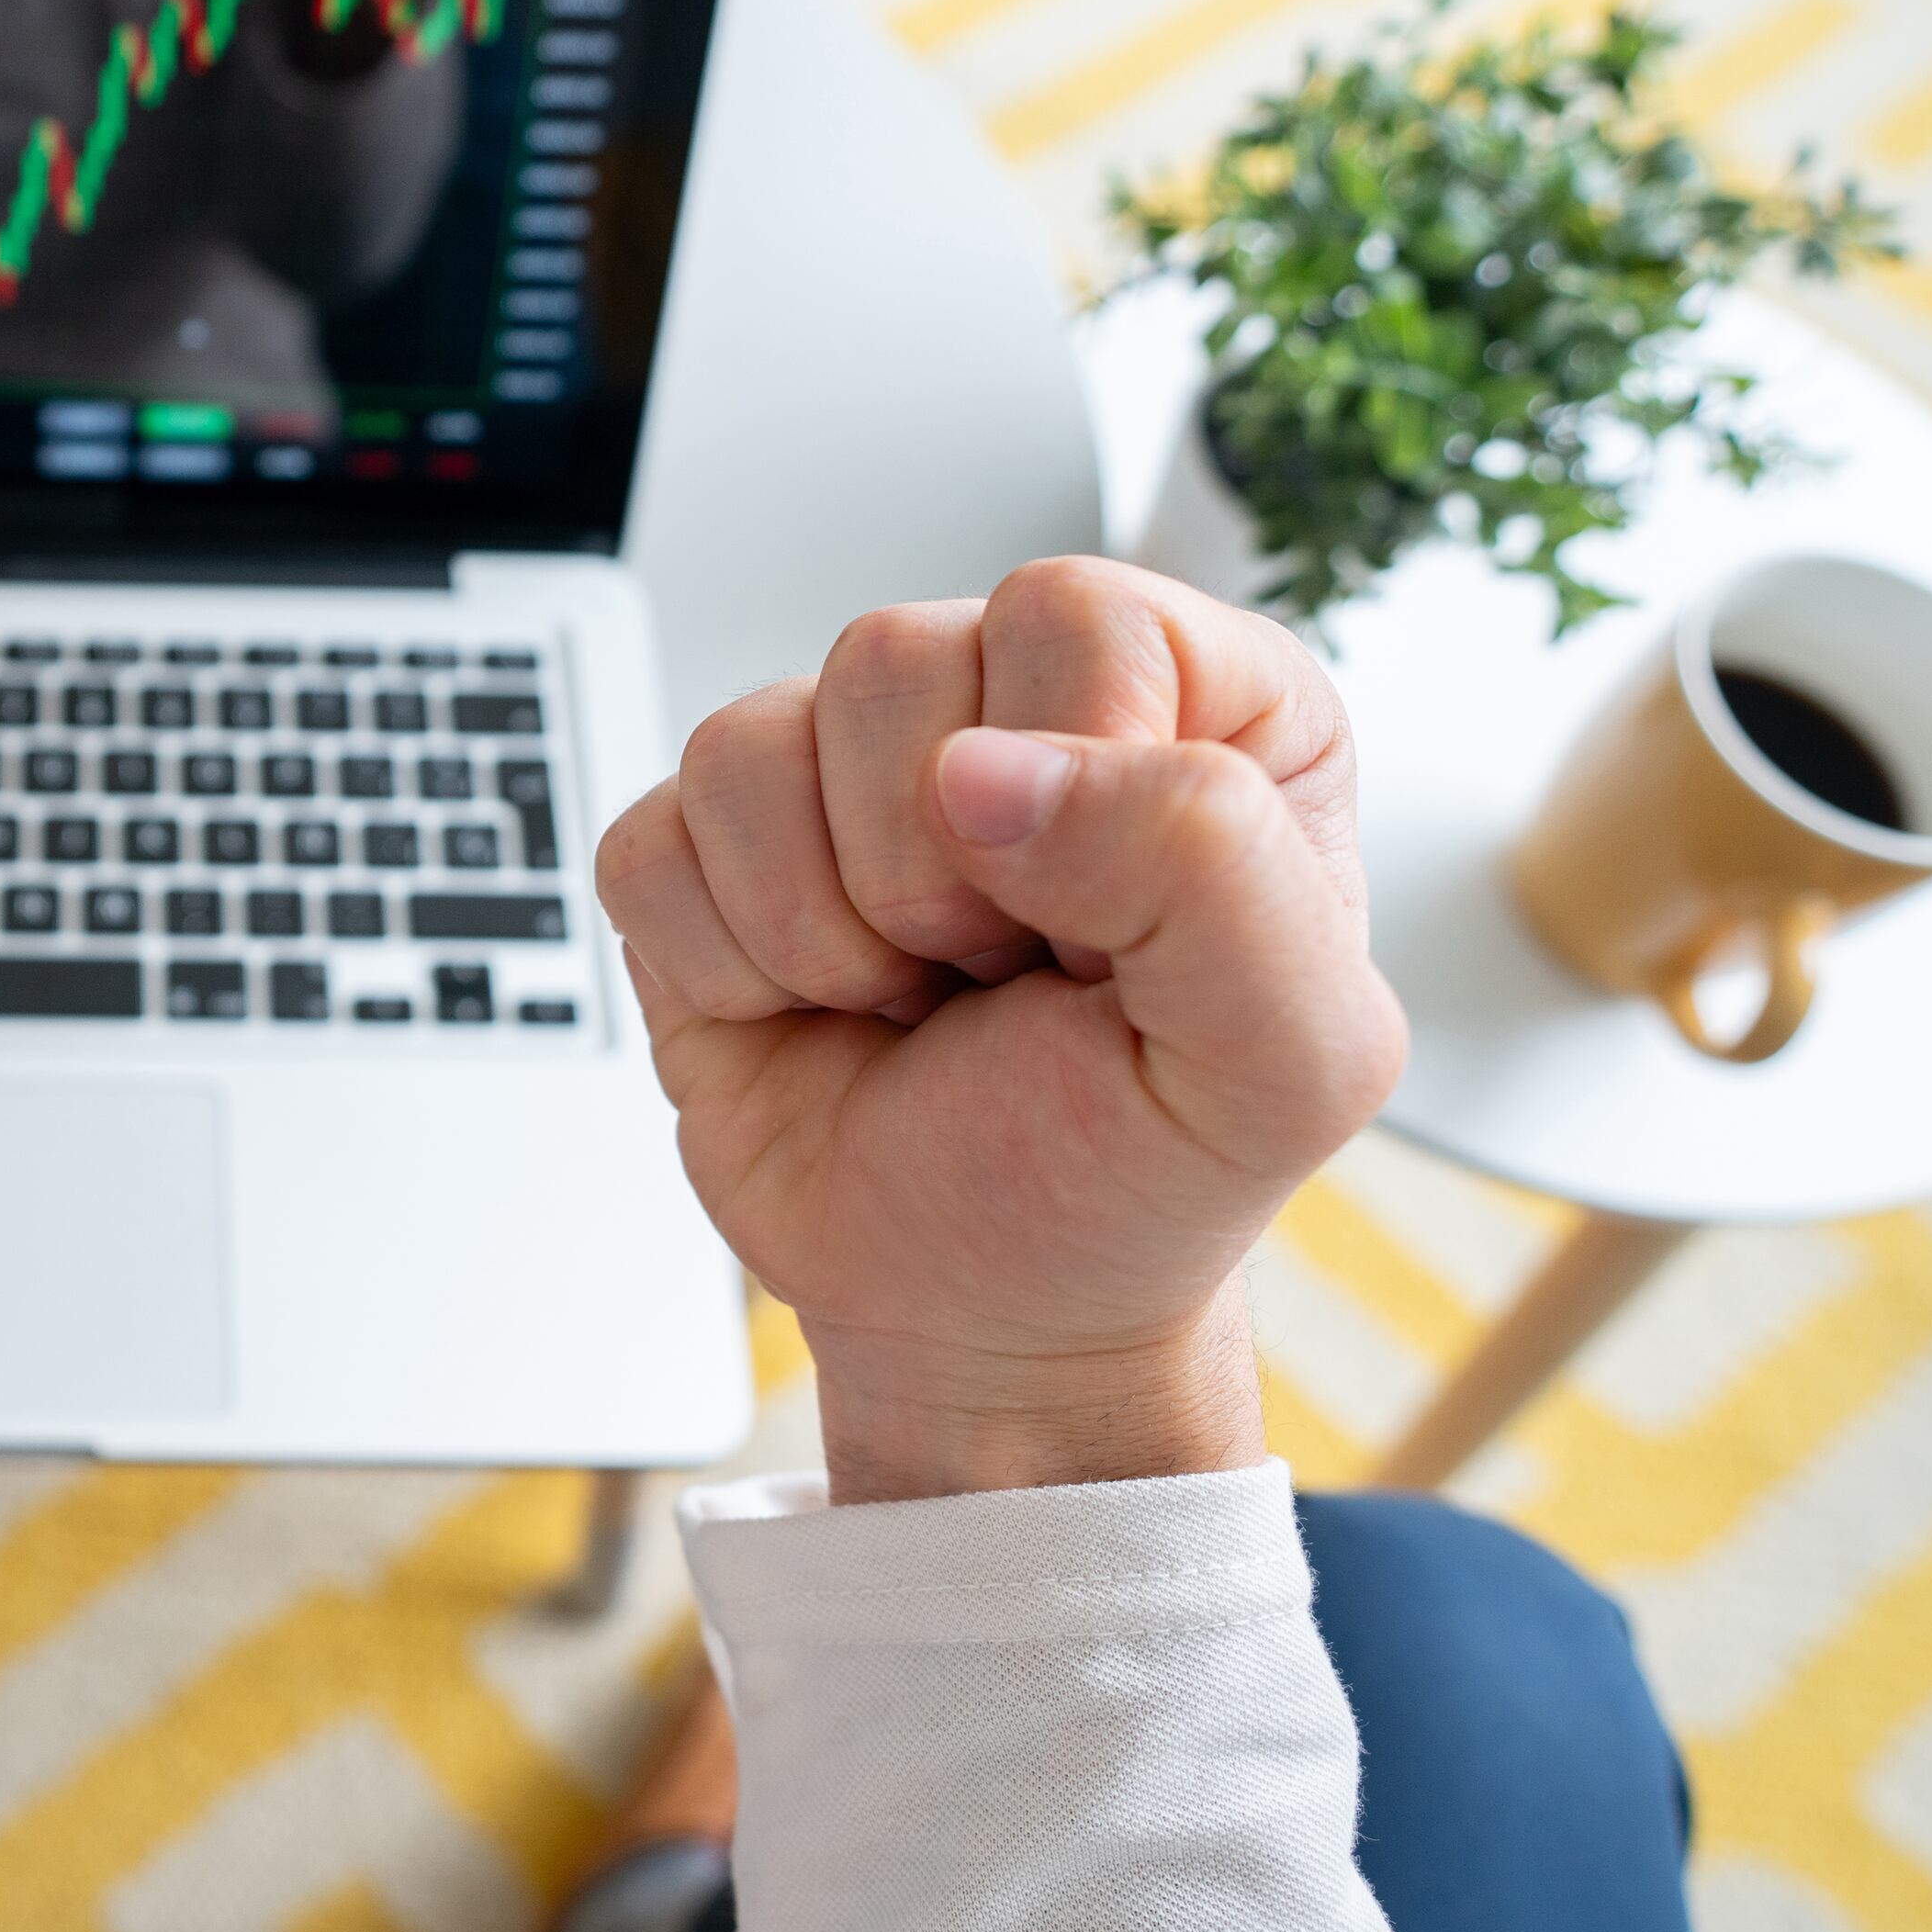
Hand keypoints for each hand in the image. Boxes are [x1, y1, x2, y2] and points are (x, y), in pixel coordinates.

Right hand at [596, 560, 1405, 1502]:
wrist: (983, 1314)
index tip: (1092, 937)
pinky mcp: (713, 850)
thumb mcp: (1281, 1063)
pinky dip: (720, 965)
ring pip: (748, 741)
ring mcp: (848, 771)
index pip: (1075, 617)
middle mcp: (1017, 705)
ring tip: (906, 999)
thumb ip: (1208, 870)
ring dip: (821, 931)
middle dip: (927, 877)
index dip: (1066, 781)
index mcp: (1197, 707)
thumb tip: (980, 771)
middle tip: (993, 982)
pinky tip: (809, 1012)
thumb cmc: (1135, 1178)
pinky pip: (650, 841)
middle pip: (889, 659)